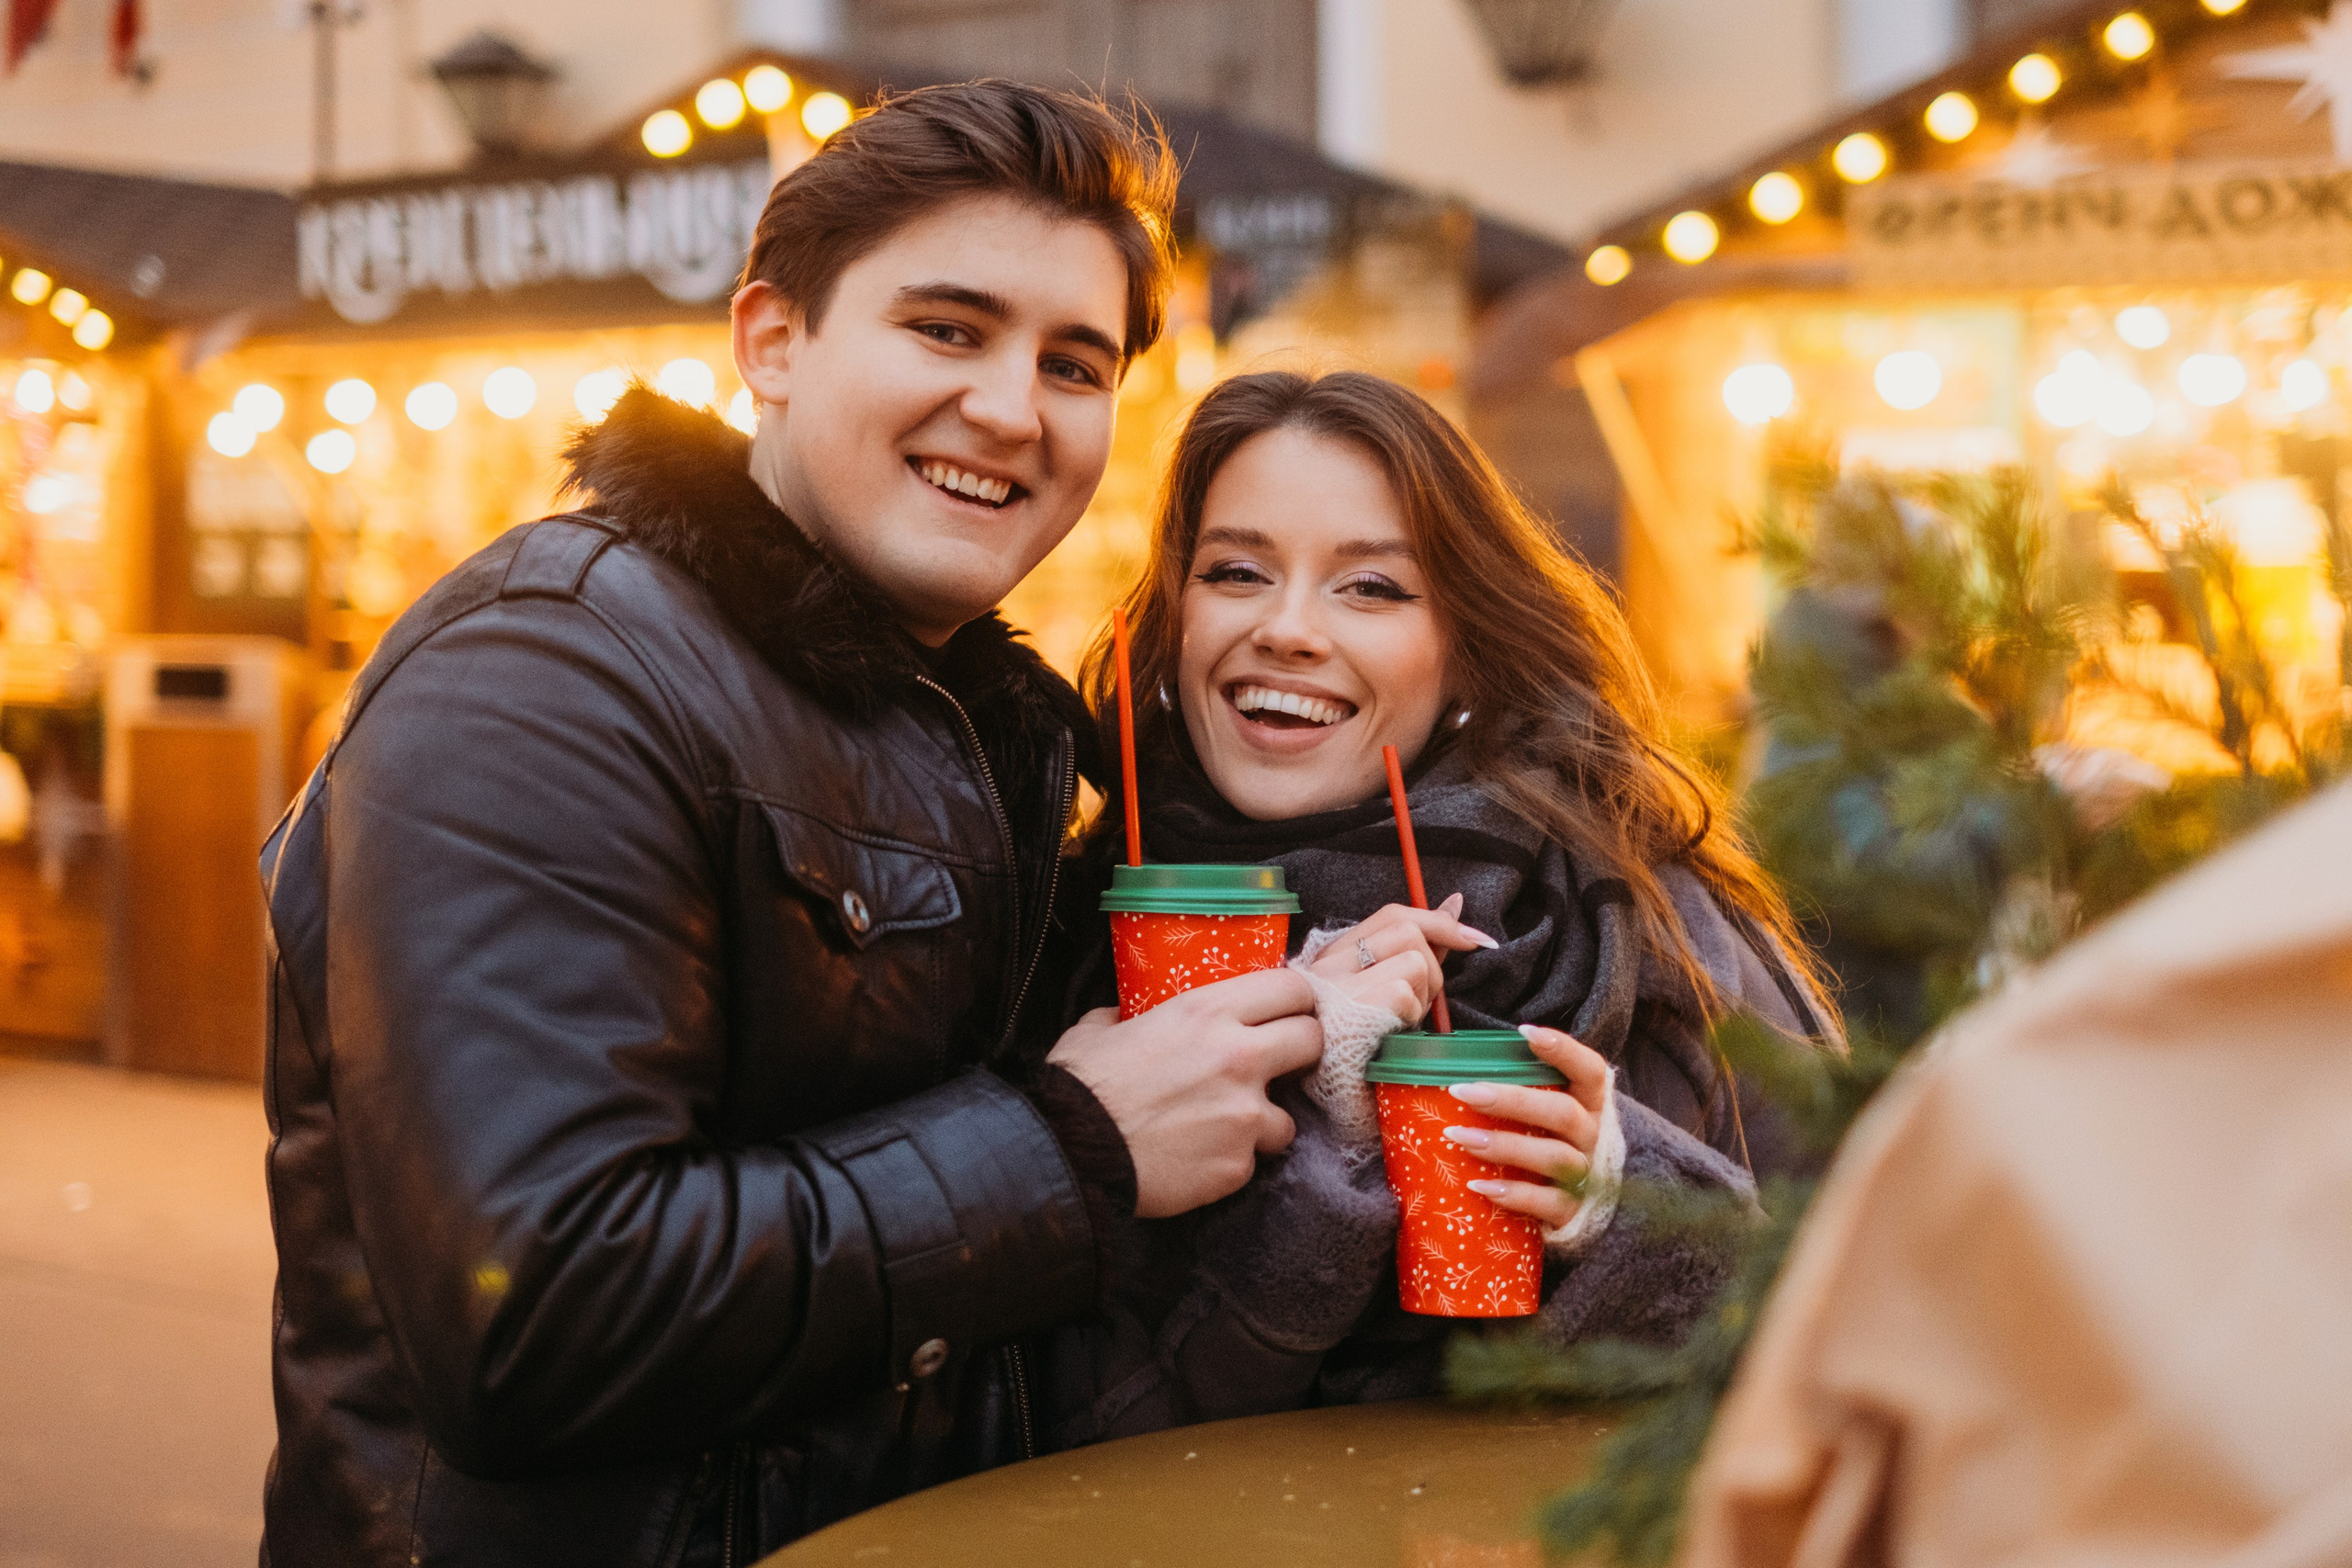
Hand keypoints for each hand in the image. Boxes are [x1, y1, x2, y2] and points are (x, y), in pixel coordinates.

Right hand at [1048, 969, 1323, 1217]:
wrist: (1069, 1153)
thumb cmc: (1080, 1086)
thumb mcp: (1099, 1029)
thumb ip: (1124, 1016)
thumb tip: (1121, 1015)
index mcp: (1207, 1012)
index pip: (1292, 989)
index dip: (1295, 1002)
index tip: (1287, 1014)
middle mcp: (1238, 1057)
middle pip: (1313, 1040)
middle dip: (1299, 1054)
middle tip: (1277, 1066)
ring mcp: (1244, 1114)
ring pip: (1289, 1117)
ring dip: (1264, 1122)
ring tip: (1225, 1128)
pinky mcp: (1237, 1165)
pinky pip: (1251, 1160)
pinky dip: (1231, 1161)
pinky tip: (1198, 1158)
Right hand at [1303, 893, 1496, 1025]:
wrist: (1333, 1091)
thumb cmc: (1365, 1042)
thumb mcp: (1384, 988)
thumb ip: (1418, 945)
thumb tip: (1456, 904)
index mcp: (1333, 956)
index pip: (1393, 915)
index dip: (1440, 921)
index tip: (1475, 940)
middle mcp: (1329, 965)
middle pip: (1409, 933)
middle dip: (1432, 968)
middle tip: (1418, 1003)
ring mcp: (1338, 986)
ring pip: (1414, 963)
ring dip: (1422, 997)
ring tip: (1402, 1021)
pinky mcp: (1352, 1010)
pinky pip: (1405, 994)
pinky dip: (1411, 1017)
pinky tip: (1394, 1034)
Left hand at [1440, 1024, 1610, 1231]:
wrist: (1581, 1205)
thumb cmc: (1548, 1143)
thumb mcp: (1546, 1112)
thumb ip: (1521, 1087)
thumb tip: (1452, 1060)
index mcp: (1589, 1104)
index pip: (1590, 1070)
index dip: (1564, 1050)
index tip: (1525, 1032)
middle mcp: (1592, 1136)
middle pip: (1562, 1113)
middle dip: (1512, 1100)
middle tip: (1463, 1091)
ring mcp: (1585, 1176)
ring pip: (1553, 1157)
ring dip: (1504, 1145)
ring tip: (1458, 1136)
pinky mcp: (1572, 1212)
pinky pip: (1546, 1203)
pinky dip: (1512, 1195)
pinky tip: (1477, 1186)